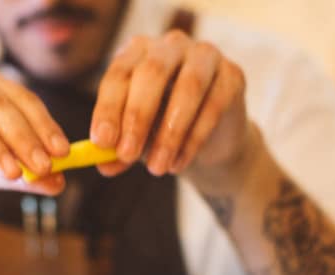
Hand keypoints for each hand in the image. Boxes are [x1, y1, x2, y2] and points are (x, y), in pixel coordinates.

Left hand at [89, 30, 251, 182]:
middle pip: (152, 72)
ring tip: (157, 168)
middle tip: (128, 155)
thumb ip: (118, 150)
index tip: (102, 142)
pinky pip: (214, 105)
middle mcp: (170, 45)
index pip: (119, 73)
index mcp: (138, 52)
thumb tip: (104, 164)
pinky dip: (194, 139)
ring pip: (189, 88)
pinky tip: (178, 165)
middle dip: (138, 116)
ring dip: (169, 133)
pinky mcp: (232, 75)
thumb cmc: (161, 130)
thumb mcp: (135, 141)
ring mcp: (205, 55)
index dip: (109, 107)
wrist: (209, 140)